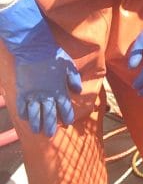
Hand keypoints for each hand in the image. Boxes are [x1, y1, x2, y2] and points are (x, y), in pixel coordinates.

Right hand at [0, 0, 81, 136]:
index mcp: (60, 90)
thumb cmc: (53, 55)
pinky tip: (25, 118)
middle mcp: (47, 96)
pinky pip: (22, 106)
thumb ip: (74, 80)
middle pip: (49, 116)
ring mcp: (33, 95)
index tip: (67, 122)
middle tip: (50, 135)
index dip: (67, 117)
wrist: (34, 48)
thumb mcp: (69, 66)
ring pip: (35, 114)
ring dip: (36, 124)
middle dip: (51, 126)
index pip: (65, 109)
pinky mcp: (22, 91)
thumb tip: (78, 91)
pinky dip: (23, 113)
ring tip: (37, 131)